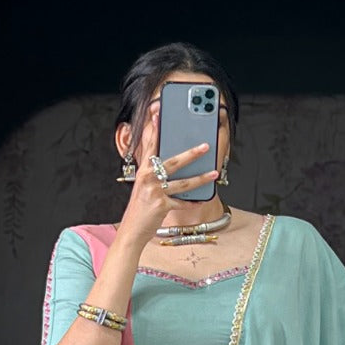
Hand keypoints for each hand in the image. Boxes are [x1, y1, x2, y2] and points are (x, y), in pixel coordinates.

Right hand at [117, 111, 220, 252]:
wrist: (131, 231)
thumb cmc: (140, 209)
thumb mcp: (143, 187)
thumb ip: (154, 173)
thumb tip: (170, 163)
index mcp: (143, 171)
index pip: (149, 145)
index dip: (154, 128)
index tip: (158, 112)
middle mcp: (147, 178)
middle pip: (173, 162)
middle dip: (191, 153)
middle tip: (205, 145)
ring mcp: (154, 192)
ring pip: (182, 183)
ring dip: (200, 178)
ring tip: (213, 173)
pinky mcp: (161, 206)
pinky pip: (181, 203)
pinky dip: (193, 203)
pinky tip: (203, 199)